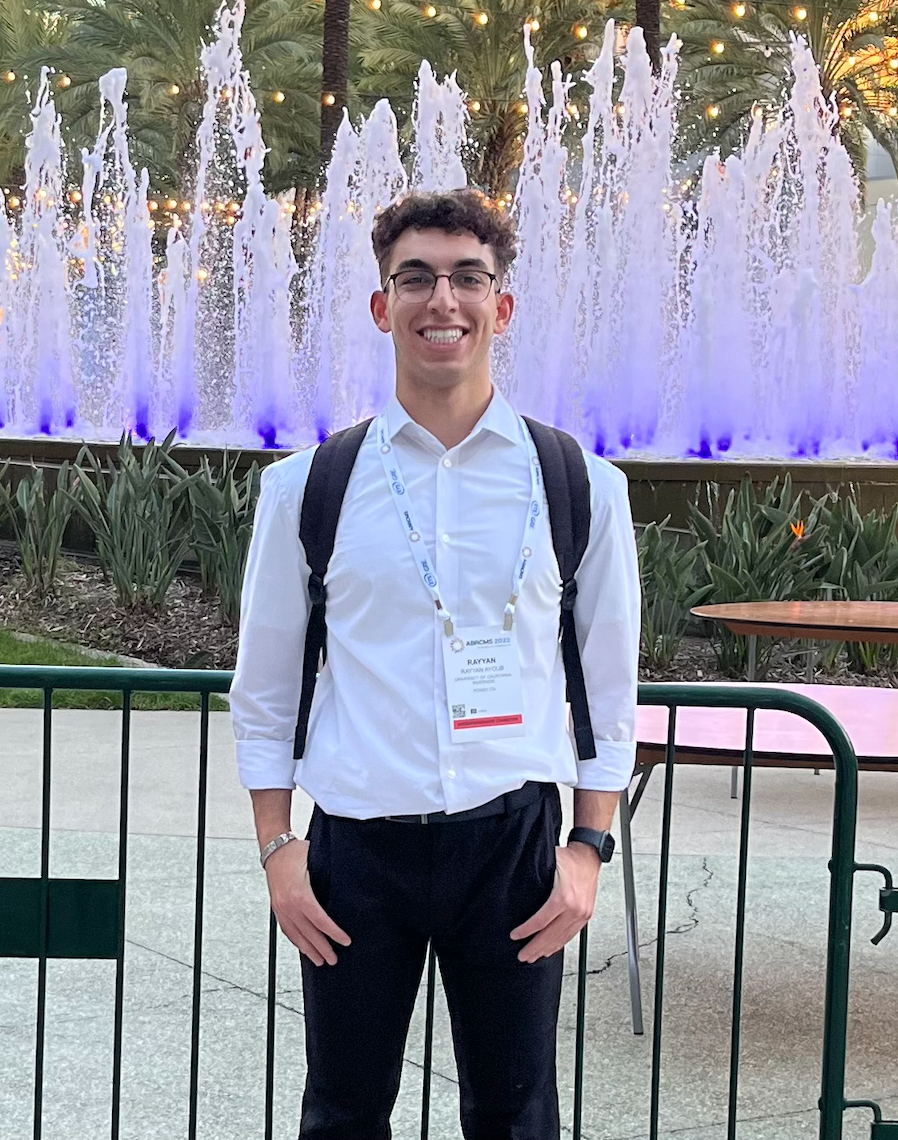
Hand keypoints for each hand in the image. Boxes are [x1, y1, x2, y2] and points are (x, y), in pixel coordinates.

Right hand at [264, 838, 350, 965]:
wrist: (274, 848)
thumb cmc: (296, 852)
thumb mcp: (316, 861)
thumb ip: (329, 876)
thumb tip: (349, 886)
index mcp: (300, 894)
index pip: (320, 920)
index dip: (333, 933)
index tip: (345, 941)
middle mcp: (288, 904)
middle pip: (308, 932)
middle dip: (322, 948)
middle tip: (333, 960)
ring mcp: (280, 908)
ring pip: (296, 935)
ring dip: (308, 949)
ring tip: (319, 961)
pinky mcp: (276, 908)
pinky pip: (286, 929)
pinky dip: (296, 941)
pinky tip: (303, 947)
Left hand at [509, 843, 600, 962]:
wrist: (589, 856)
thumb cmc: (569, 858)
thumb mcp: (548, 865)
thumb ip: (533, 878)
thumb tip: (514, 886)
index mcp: (563, 897)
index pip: (541, 921)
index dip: (526, 931)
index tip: (515, 936)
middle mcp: (575, 909)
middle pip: (551, 935)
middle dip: (535, 948)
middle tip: (522, 956)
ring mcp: (582, 914)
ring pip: (562, 938)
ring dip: (547, 949)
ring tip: (534, 956)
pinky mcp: (586, 916)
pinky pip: (571, 935)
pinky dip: (560, 944)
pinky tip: (551, 948)